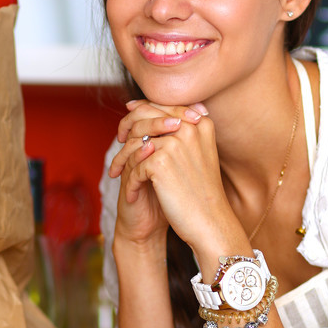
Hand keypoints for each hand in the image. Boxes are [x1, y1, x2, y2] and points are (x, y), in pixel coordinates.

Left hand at [110, 99, 240, 259]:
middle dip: (126, 128)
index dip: (141, 111)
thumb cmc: (202, 192)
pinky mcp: (160, 162)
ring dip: (122, 159)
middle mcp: (188, 127)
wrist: (211, 222)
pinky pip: (134, 167)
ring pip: (134, 143)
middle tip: (118, 142)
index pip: (162, 105)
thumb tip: (152, 114)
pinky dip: (130, 182)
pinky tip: (131, 196)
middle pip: (144, 117)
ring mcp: (174, 143)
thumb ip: (179, 133)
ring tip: (117, 173)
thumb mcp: (197, 154)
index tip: (126, 122)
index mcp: (199, 122)